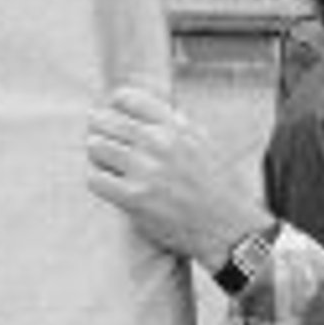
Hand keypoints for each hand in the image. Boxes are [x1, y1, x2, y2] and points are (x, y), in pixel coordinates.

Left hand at [84, 86, 264, 264]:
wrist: (228, 227)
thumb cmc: (214, 186)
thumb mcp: (200, 140)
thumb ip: (169, 123)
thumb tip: (127, 105)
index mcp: (175, 124)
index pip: (123, 98)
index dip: (114, 111)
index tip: (117, 126)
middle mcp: (160, 141)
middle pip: (102, 120)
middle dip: (102, 134)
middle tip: (111, 150)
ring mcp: (146, 169)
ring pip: (95, 146)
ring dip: (99, 159)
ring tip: (113, 169)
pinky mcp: (135, 197)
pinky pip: (94, 179)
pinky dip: (99, 182)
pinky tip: (113, 188)